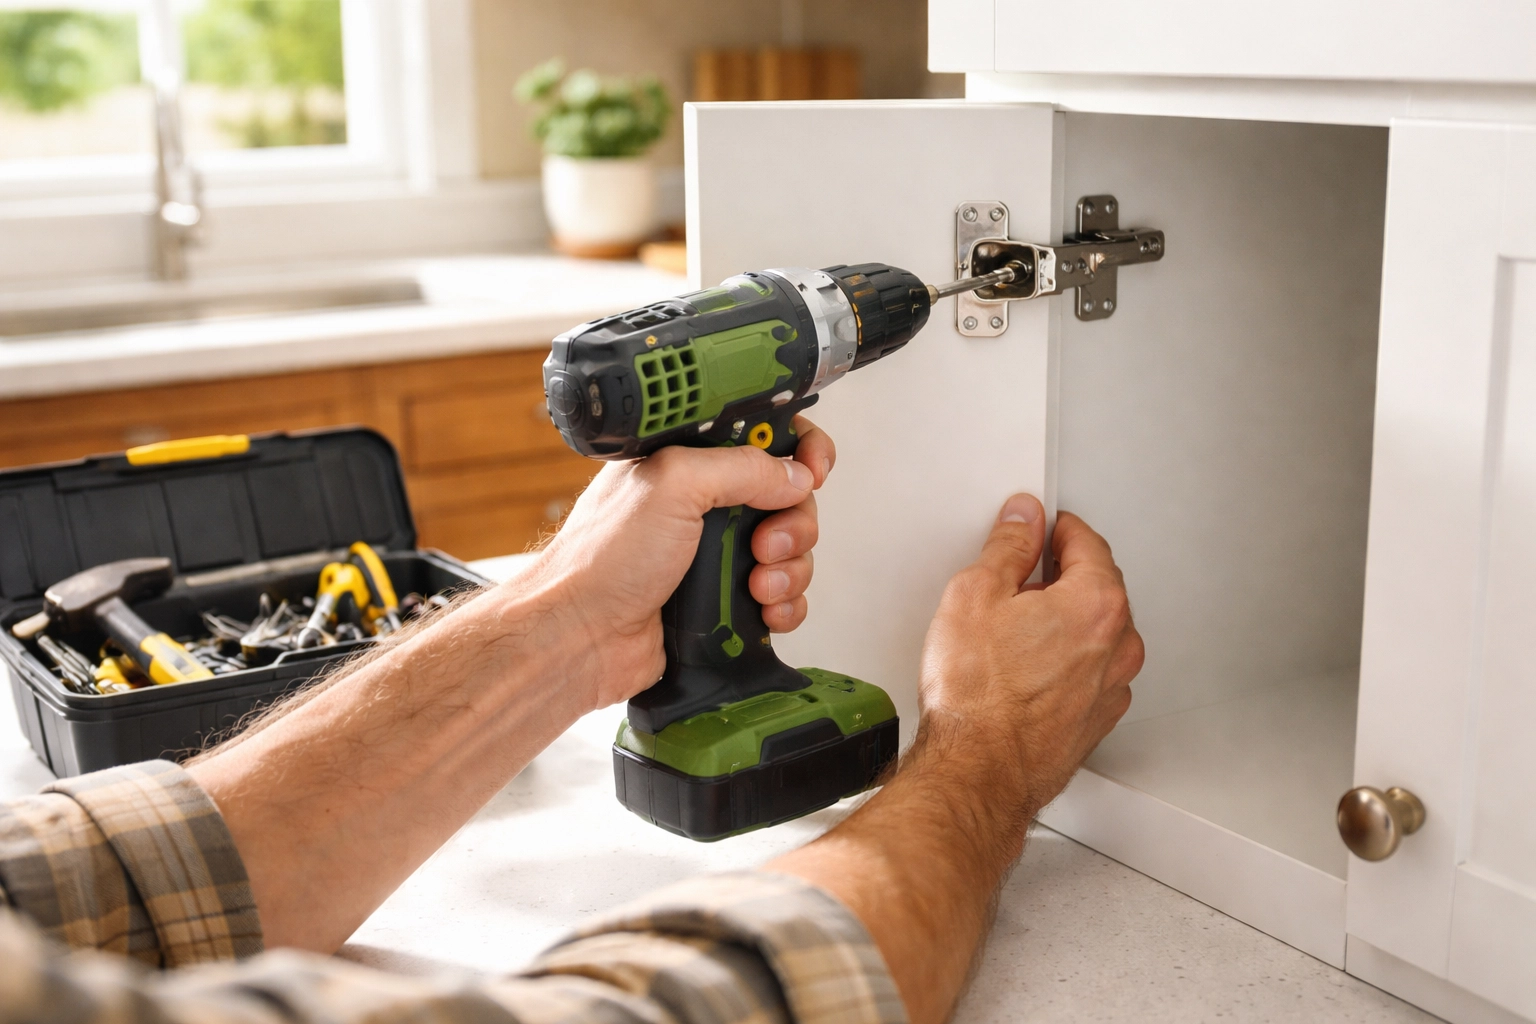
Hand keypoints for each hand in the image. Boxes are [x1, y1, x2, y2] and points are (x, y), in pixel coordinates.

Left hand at [519, 416, 835, 709]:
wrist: (580, 638)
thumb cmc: (601, 561)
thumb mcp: (673, 485)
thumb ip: (741, 467)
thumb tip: (794, 474)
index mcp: (688, 463)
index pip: (762, 438)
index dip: (798, 449)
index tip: (813, 469)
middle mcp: (704, 505)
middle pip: (789, 498)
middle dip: (793, 522)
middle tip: (764, 542)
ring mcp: (716, 555)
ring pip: (791, 551)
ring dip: (789, 569)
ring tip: (757, 584)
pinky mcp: (725, 601)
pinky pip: (782, 597)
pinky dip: (785, 605)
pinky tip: (764, 611)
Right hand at [770, 495, 1141, 1023]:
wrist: (976, 773)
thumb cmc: (976, 697)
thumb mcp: (975, 594)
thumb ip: (1008, 546)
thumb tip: (1023, 520)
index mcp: (1097, 602)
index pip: (1086, 542)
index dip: (1053, 529)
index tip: (1035, 528)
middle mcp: (1118, 645)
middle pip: (1096, 587)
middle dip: (1057, 577)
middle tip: (1011, 584)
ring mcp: (1112, 687)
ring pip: (1093, 633)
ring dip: (1061, 624)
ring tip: (1009, 636)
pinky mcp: (1097, 720)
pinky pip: (1087, 673)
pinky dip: (1062, 664)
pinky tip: (1020, 673)